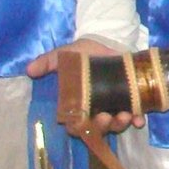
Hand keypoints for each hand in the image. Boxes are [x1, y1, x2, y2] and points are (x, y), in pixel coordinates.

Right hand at [26, 37, 144, 131]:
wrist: (109, 40)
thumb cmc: (85, 51)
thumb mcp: (66, 55)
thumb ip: (48, 62)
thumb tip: (29, 69)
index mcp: (79, 105)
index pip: (76, 126)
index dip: (80, 129)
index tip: (84, 122)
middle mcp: (97, 110)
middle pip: (99, 129)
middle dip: (103, 127)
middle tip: (106, 118)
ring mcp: (114, 107)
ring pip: (117, 125)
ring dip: (121, 125)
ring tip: (125, 117)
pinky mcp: (131, 101)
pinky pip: (136, 117)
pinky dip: (138, 120)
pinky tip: (140, 119)